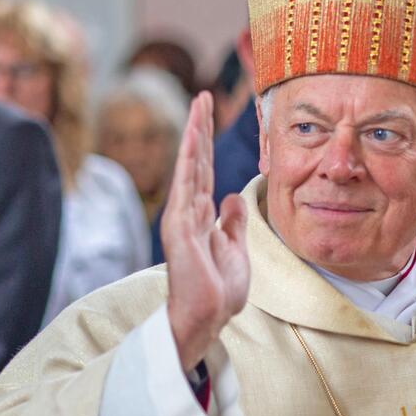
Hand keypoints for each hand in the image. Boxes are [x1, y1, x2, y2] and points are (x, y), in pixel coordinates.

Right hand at [163, 92, 249, 371]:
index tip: (210, 115)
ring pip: (190, 166)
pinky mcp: (180, 228)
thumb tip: (232, 196)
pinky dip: (189, 160)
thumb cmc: (218, 291)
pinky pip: (186, 186)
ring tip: (200, 104)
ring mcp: (182, 218)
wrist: (207, 319)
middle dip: (201, 127)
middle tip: (204, 96)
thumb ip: (233, 222)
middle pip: (196, 161)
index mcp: (203, 217)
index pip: (205, 170)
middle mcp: (189, 212)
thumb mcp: (236, 250)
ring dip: (195, 134)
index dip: (208, 143)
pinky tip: (193, 137)